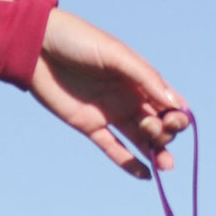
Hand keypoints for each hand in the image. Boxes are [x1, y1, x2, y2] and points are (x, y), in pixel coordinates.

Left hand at [0, 0, 186, 178]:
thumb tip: (174, 103)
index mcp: (138, 76)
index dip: (178, 114)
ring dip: (156, 152)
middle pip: (157, 122)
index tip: (176, 120)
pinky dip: (130, 162)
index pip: (167, 101)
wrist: (37, 46)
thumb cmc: (77, 39)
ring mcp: (109, 112)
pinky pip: (114, 149)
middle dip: (165, 131)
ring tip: (165, 165)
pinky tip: (146, 175)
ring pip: (140, 138)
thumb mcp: (115, 53)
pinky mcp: (89, 126)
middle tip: (151, 128)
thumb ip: (144, 76)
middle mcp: (128, 96)